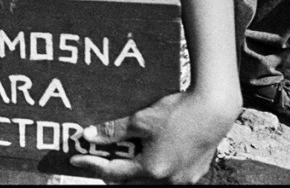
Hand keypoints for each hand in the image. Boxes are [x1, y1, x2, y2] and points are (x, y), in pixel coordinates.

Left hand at [69, 89, 237, 183]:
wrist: (215, 109)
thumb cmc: (178, 113)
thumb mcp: (141, 120)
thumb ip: (114, 130)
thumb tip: (88, 135)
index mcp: (152, 170)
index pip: (113, 172)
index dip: (91, 164)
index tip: (75, 158)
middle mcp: (168, 181)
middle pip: (130, 184)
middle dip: (110, 173)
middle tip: (95, 159)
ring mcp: (183, 180)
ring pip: (147, 183)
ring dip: (130, 173)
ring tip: (118, 157)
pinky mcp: (193, 173)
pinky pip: (165, 178)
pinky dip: (150, 170)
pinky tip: (145, 156)